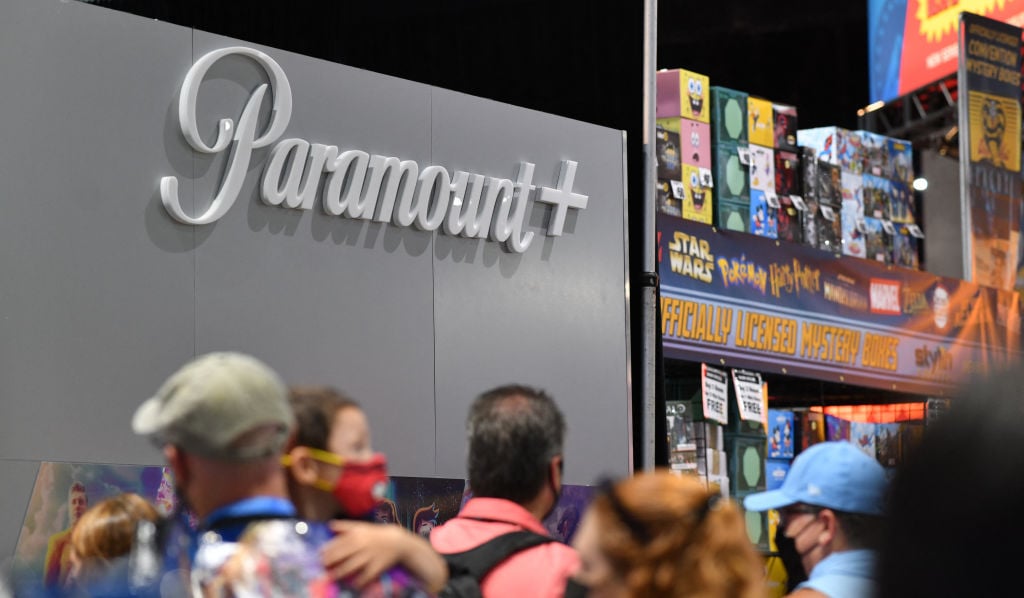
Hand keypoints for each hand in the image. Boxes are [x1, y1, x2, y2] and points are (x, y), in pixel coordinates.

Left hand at [323, 520, 447, 592]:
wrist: (397, 541)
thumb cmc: (376, 534)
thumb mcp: (361, 526)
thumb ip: (345, 526)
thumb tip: (329, 525)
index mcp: (357, 534)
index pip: (338, 543)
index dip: (327, 550)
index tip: (319, 556)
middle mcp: (362, 545)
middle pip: (343, 554)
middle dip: (331, 561)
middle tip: (323, 567)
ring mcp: (369, 556)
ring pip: (352, 566)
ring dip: (340, 572)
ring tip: (331, 577)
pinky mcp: (377, 566)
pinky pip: (366, 575)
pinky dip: (359, 581)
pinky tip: (353, 584)